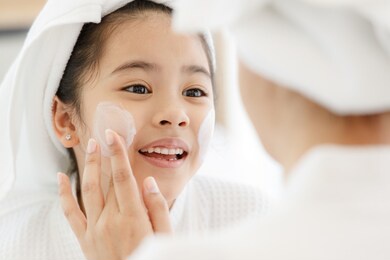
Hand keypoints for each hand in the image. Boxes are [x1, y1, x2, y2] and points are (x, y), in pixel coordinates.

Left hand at [58, 129, 171, 259]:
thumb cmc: (153, 257)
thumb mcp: (165, 235)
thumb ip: (158, 207)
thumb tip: (148, 181)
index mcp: (133, 217)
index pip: (123, 177)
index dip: (117, 154)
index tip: (113, 135)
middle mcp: (111, 220)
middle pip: (107, 180)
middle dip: (105, 154)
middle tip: (105, 135)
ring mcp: (95, 229)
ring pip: (88, 190)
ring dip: (89, 165)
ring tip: (90, 146)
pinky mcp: (85, 238)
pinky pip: (70, 212)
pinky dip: (63, 194)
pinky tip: (61, 177)